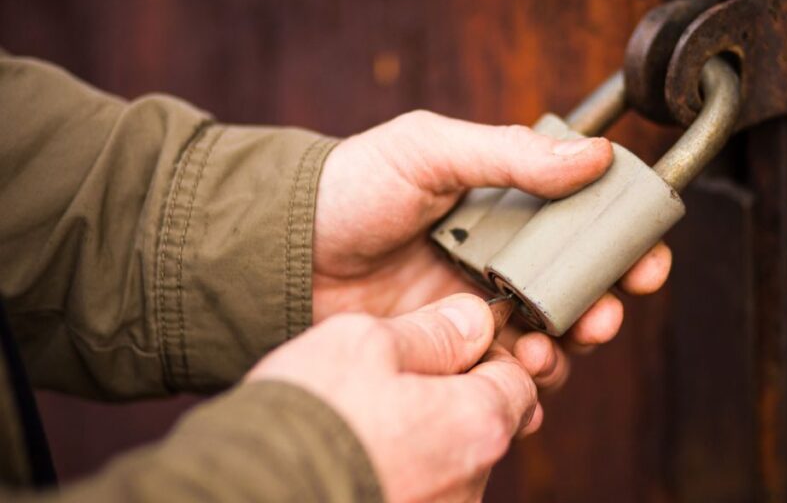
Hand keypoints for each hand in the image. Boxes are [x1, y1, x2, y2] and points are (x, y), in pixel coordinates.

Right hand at [248, 294, 536, 501]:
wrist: (246, 495)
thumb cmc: (310, 414)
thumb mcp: (366, 342)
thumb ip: (432, 332)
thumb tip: (475, 322)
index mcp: (478, 423)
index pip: (518, 381)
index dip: (485, 357)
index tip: (447, 349)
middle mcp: (472, 483)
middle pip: (483, 426)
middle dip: (451, 402)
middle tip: (393, 386)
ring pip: (448, 465)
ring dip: (420, 443)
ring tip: (362, 428)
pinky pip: (418, 493)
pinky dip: (396, 475)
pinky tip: (353, 462)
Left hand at [313, 110, 672, 389]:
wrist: (281, 249)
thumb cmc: (351, 187)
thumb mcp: (431, 150)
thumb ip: (513, 155)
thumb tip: (597, 156)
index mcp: (506, 209)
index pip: (584, 229)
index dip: (624, 246)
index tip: (647, 261)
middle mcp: (501, 262)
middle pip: (579, 292)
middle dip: (604, 308)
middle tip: (602, 316)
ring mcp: (475, 312)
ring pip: (548, 342)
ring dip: (565, 351)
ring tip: (544, 348)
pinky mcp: (447, 356)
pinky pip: (501, 381)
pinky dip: (520, 390)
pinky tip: (518, 385)